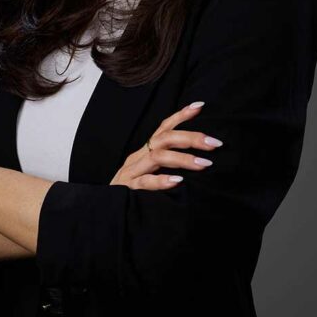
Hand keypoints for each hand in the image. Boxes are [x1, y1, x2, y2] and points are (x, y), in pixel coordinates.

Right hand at [109, 102, 223, 189]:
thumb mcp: (149, 173)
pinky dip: (161, 181)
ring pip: (157, 157)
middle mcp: (138, 157)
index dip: (180, 116)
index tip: (200, 106)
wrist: (102, 210)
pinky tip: (177, 182)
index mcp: (145, 152)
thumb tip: (199, 160)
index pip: (163, 128)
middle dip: (191, 138)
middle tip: (214, 143)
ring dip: (182, 159)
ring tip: (204, 164)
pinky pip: (144, 182)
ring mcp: (132, 172)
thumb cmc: (132, 192)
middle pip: (164, 139)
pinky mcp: (127, 189)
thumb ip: (168, 166)